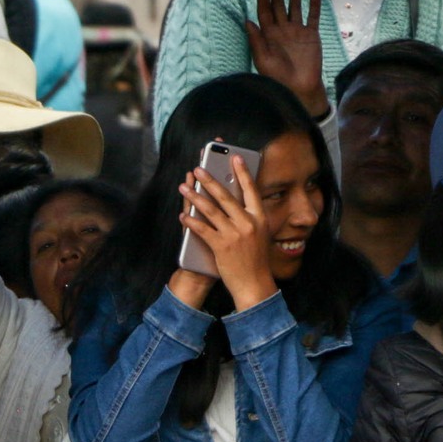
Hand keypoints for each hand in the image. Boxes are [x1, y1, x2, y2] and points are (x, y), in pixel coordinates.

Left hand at [176, 160, 277, 311]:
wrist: (254, 285)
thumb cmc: (255, 259)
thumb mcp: (259, 234)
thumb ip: (249, 216)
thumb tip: (235, 197)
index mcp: (260, 218)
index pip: (251, 190)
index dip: (243, 172)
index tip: (235, 157)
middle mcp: (248, 224)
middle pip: (226, 196)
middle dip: (210, 180)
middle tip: (198, 167)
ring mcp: (235, 235)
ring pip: (211, 210)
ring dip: (195, 196)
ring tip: (184, 186)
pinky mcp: (221, 247)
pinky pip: (203, 229)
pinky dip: (191, 221)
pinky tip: (183, 214)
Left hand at [244, 0, 326, 116]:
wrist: (299, 88)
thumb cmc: (277, 77)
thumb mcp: (263, 59)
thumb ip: (256, 40)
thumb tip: (246, 20)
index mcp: (268, 34)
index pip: (264, 12)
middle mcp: (282, 30)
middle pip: (279, 6)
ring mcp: (297, 31)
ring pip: (295, 7)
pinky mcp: (311, 35)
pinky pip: (313, 17)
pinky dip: (314, 6)